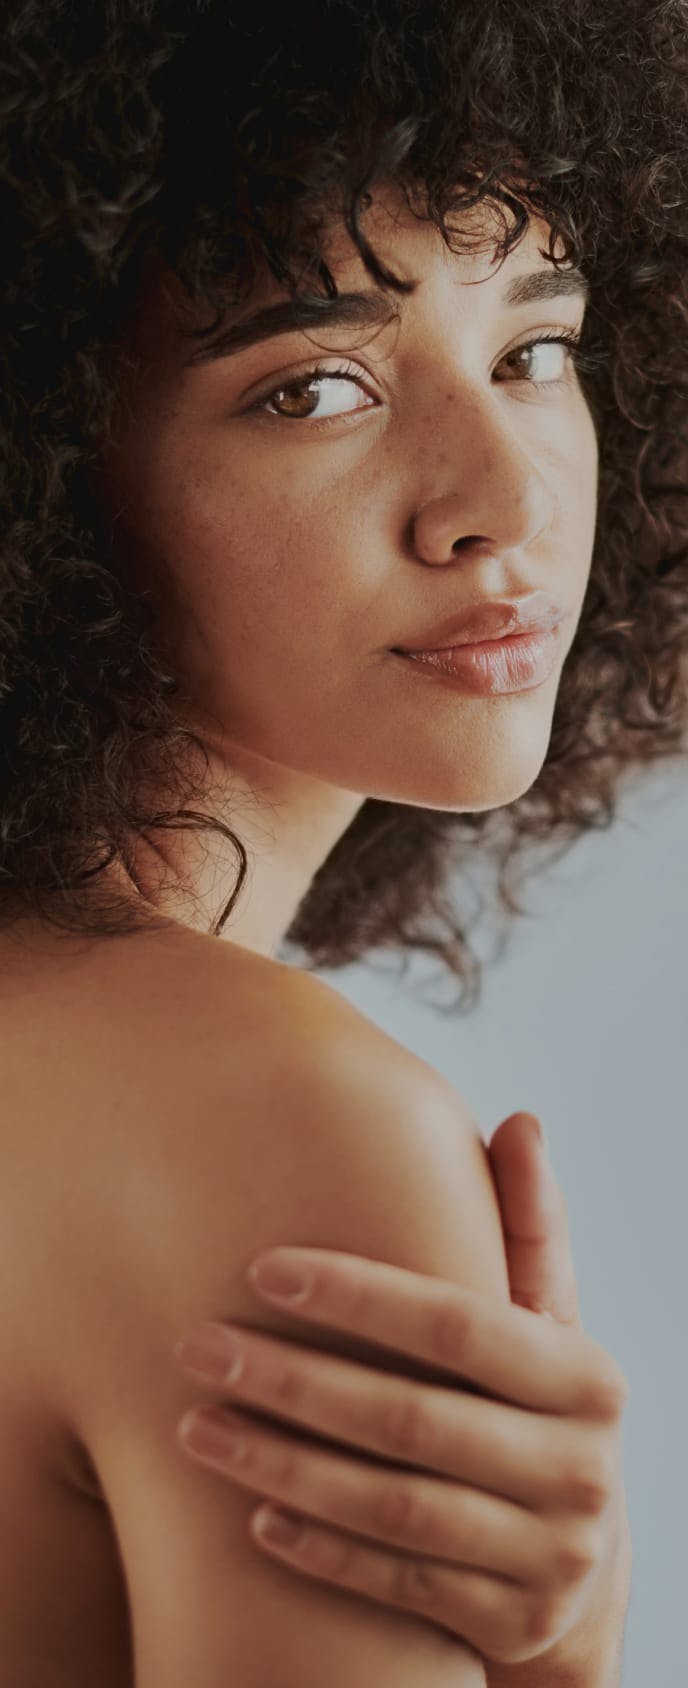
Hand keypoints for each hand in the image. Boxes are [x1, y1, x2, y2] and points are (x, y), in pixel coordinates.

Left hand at [172, 1112, 628, 1666]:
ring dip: (284, 1466)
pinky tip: (252, 1516)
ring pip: (394, 1509)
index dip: (360, 1296)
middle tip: (196, 1346)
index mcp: (586, 1379)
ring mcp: (547, 1557)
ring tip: (197, 1426)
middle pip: (413, 1419)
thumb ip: (528, 1227)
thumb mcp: (549, 1323)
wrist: (579, 1563)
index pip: (461, 1326)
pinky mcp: (508, 1625)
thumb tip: (522, 1122)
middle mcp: (579, 1470)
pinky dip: (322, 1552)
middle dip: (294, 1381)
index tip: (263, 1269)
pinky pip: (397, 1585)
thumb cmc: (537, 1408)